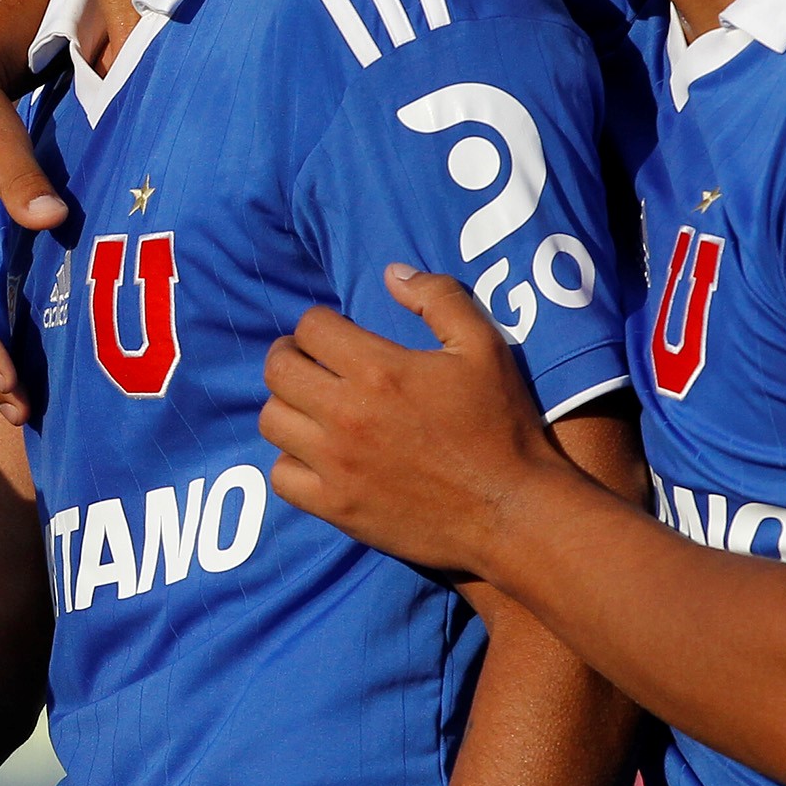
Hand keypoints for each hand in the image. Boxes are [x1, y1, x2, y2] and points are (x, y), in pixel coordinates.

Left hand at [258, 264, 580, 575]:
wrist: (513, 512)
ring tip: (309, 404)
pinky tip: (312, 454)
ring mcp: (337, 465)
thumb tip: (392, 273)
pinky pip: (281, 477)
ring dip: (286, 405)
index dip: (319, 322)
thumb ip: (438, 298)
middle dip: (289, 354)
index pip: (311, 327)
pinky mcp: (336, 507)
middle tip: (307, 359)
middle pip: (278, 370)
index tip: (331, 331)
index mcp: (379, 370)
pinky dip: (289, 461)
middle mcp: (347, 415)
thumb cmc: (503, 426)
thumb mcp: (485, 347)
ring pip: (272, 421)